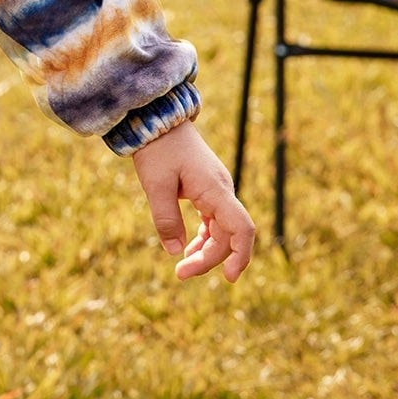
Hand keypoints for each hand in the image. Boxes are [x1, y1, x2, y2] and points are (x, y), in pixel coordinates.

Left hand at [131, 121, 255, 281]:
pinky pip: (213, 220)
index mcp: (215, 190)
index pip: (242, 229)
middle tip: (180, 274)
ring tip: (183, 268)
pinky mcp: (207, 189)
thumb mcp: (156, 185)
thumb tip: (176, 253)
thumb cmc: (157, 149)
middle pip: (228, 236)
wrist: (157, 120)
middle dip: (209, 259)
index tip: (229, 278)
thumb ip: (166, 219)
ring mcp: (216, 190)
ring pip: (221, 230)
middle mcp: (222, 191)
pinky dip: (204, 237)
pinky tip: (188, 249)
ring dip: (206, 251)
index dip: (241, 256)